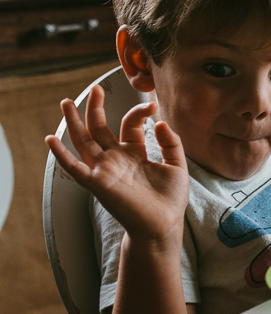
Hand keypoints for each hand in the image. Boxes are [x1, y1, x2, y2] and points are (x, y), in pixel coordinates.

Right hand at [45, 85, 189, 243]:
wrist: (163, 225)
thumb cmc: (170, 199)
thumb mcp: (177, 166)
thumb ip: (171, 143)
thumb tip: (160, 122)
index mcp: (134, 153)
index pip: (130, 124)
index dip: (139, 112)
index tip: (153, 105)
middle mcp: (117, 158)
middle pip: (100, 128)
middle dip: (95, 107)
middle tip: (96, 88)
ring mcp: (105, 169)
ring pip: (83, 141)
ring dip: (74, 122)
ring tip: (66, 102)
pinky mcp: (98, 183)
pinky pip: (74, 167)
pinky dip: (61, 154)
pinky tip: (50, 139)